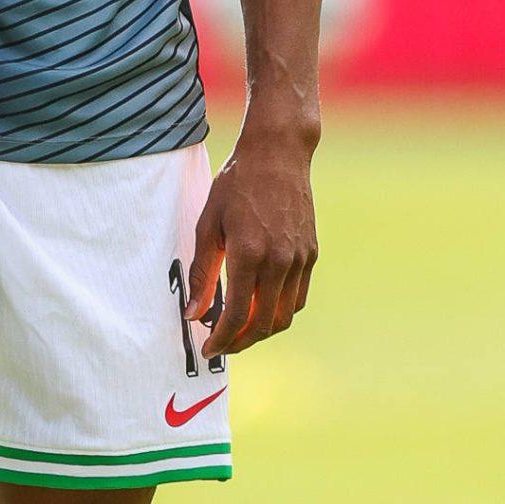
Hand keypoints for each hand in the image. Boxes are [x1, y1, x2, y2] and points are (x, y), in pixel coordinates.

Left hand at [186, 120, 318, 356]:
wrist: (278, 154)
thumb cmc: (236, 184)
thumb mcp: (208, 224)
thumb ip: (202, 273)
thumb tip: (193, 313)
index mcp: (249, 254)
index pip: (238, 316)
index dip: (221, 340)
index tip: (208, 349)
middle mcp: (279, 261)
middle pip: (264, 325)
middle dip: (241, 343)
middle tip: (221, 346)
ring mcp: (300, 259)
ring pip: (285, 316)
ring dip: (262, 331)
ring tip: (240, 331)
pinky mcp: (311, 254)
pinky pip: (297, 297)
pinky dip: (279, 311)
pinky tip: (261, 307)